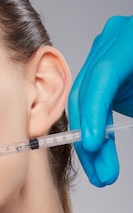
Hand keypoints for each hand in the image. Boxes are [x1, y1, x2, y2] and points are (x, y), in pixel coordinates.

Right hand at [69, 15, 132, 185]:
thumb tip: (103, 141)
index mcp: (131, 38)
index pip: (103, 75)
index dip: (94, 111)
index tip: (93, 144)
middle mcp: (113, 41)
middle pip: (88, 92)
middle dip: (89, 137)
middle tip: (100, 173)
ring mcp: (105, 54)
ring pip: (84, 102)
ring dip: (91, 142)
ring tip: (101, 174)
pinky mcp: (104, 71)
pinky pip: (92, 103)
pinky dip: (97, 129)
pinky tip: (99, 154)